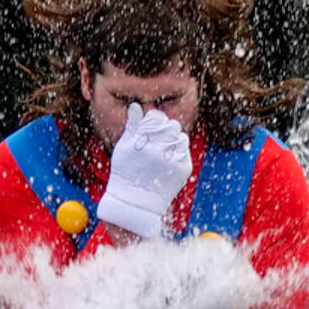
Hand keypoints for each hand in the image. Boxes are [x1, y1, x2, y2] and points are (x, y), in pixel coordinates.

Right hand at [97, 104, 191, 239]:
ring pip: (182, 138)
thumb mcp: (124, 148)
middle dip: (167, 129)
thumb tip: (136, 106)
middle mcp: (158, 150)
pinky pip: (185, 152)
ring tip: (165, 149)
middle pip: (172, 126)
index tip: (153, 127)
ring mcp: (171, 161)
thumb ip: (132, 126)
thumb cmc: (126, 173)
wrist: (134, 202)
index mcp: (142, 142)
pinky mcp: (182, 170)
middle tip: (161, 137)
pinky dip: (179, 153)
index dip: (156, 121)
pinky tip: (169, 160)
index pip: (157, 118)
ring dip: (174, 140)